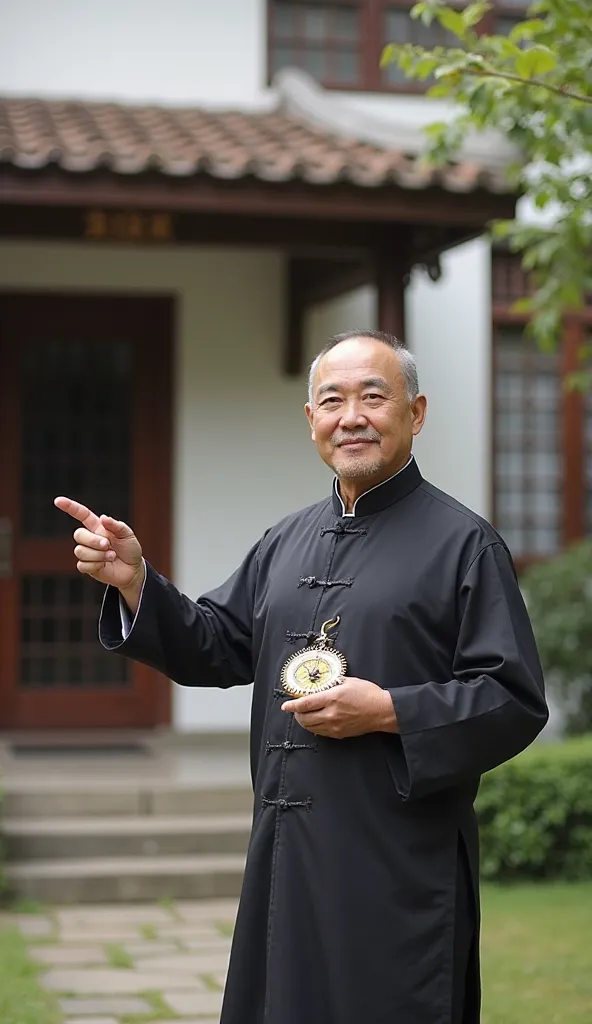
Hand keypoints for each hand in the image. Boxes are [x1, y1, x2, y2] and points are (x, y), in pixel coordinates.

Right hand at [54, 496, 143, 596]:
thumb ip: (116, 525)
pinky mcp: (87, 567)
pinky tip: (105, 565)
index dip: (70, 507)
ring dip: (98, 554)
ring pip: (79, 551)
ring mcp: (87, 553)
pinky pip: (82, 565)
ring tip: (111, 556)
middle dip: (93, 540)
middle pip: (78, 534)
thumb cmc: (130, 549)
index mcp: (98, 527)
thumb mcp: (128, 534)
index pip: (81, 514)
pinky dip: (95, 565)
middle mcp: (90, 539)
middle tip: (107, 545)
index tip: (58, 501)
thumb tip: (103, 518)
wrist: (133, 569)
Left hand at [281, 676, 397, 738]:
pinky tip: (316, 721)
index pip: (305, 704)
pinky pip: (320, 732)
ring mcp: (335, 726)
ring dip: (304, 721)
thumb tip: (321, 684)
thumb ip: (332, 683)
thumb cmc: (368, 694)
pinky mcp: (339, 734)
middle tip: (296, 709)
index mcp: (332, 698)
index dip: (292, 705)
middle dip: (297, 714)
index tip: (285, 705)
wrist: (382, 712)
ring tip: (304, 715)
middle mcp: (331, 714)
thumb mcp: (349, 681)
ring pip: (311, 727)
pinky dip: (314, 727)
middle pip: (305, 718)